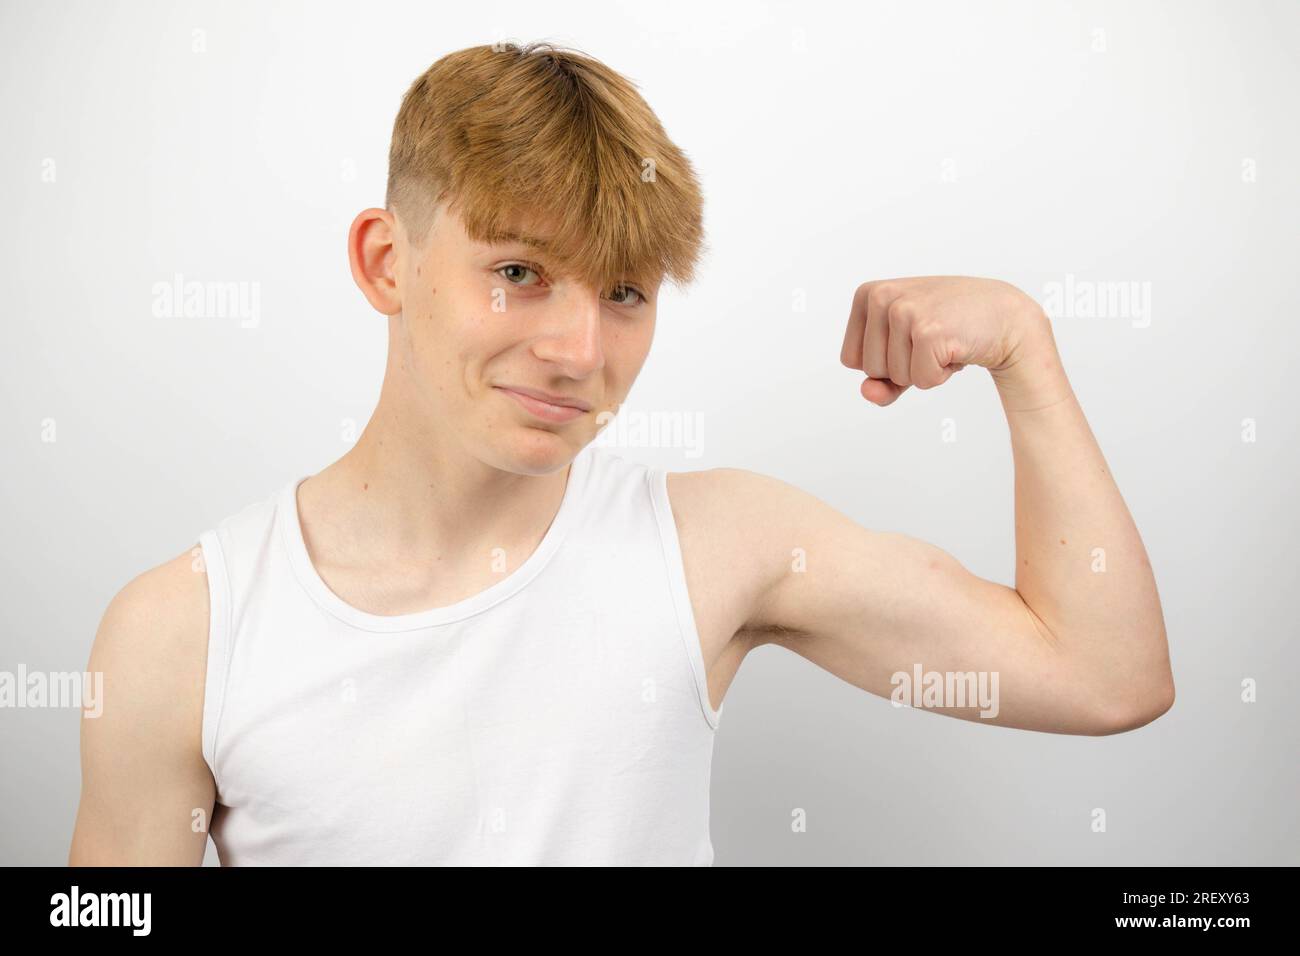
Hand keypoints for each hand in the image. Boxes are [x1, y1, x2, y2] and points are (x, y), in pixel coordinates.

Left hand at [839, 276, 1052, 406]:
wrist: (1003, 316)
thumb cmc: (947, 332)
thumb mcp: (903, 353)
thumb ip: (878, 380)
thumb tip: (867, 392)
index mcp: (867, 294)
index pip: (852, 359)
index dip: (884, 362)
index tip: (910, 338)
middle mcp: (882, 296)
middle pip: (871, 370)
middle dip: (904, 366)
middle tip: (931, 339)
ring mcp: (905, 312)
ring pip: (895, 377)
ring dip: (924, 369)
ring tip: (944, 341)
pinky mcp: (929, 331)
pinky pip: (921, 381)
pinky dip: (941, 375)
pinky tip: (956, 348)